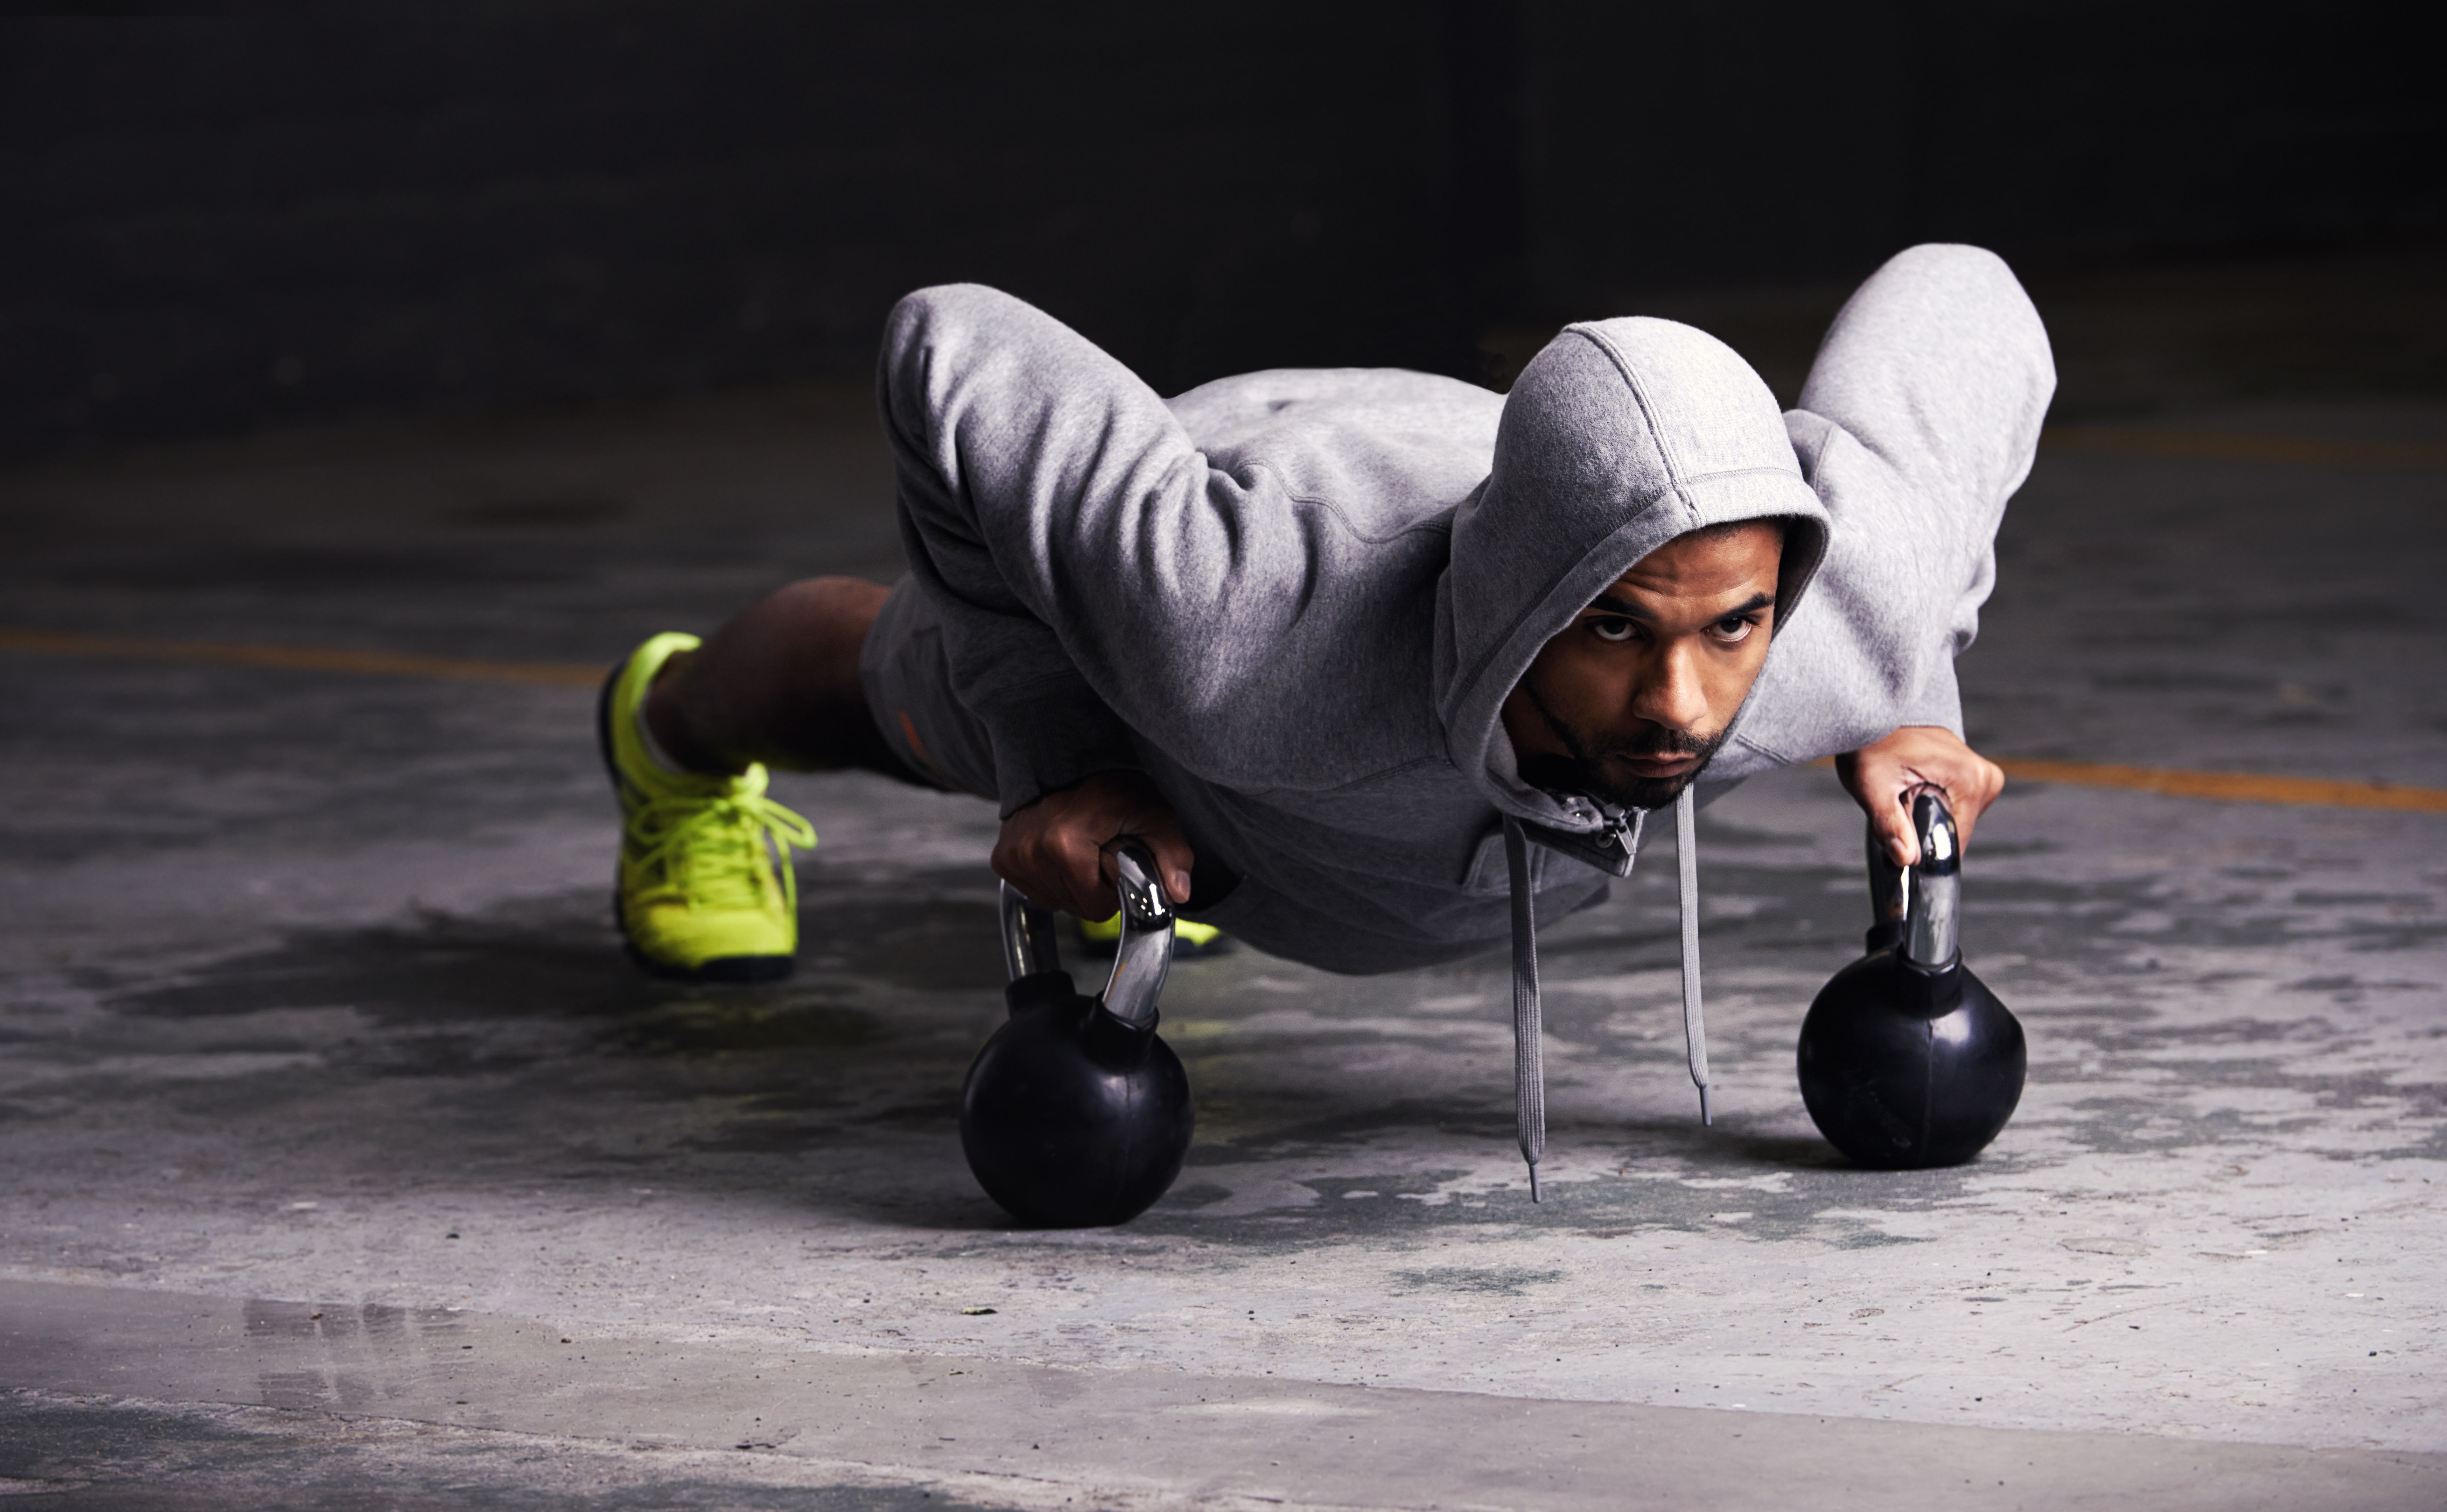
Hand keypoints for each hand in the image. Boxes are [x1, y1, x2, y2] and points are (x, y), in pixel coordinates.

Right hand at [991, 770, 1194, 918]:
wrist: (1069, 759)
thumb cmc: (1112, 786)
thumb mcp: (1153, 814)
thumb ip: (1171, 855)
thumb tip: (1179, 893)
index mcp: (1065, 845)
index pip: (1096, 907)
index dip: (1114, 891)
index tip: (1117, 862)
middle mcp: (1031, 852)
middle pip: (1075, 907)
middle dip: (1095, 887)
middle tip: (1101, 851)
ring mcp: (1013, 855)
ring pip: (1055, 901)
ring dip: (1073, 884)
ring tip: (1082, 848)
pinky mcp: (1002, 858)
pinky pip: (1034, 890)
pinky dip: (1051, 878)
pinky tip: (1060, 852)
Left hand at [1835, 726, 2005, 866]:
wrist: (1875, 716)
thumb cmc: (1871, 744)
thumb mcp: (1871, 786)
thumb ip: (1890, 824)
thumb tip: (1906, 859)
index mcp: (1970, 778)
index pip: (1955, 839)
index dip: (1925, 848)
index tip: (1901, 839)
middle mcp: (1984, 775)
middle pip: (1955, 829)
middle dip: (1923, 827)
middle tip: (1897, 803)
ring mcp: (1982, 773)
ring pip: (1954, 819)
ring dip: (1926, 815)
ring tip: (1903, 792)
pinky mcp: (1973, 773)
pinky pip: (1955, 804)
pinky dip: (1932, 804)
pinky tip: (1913, 789)